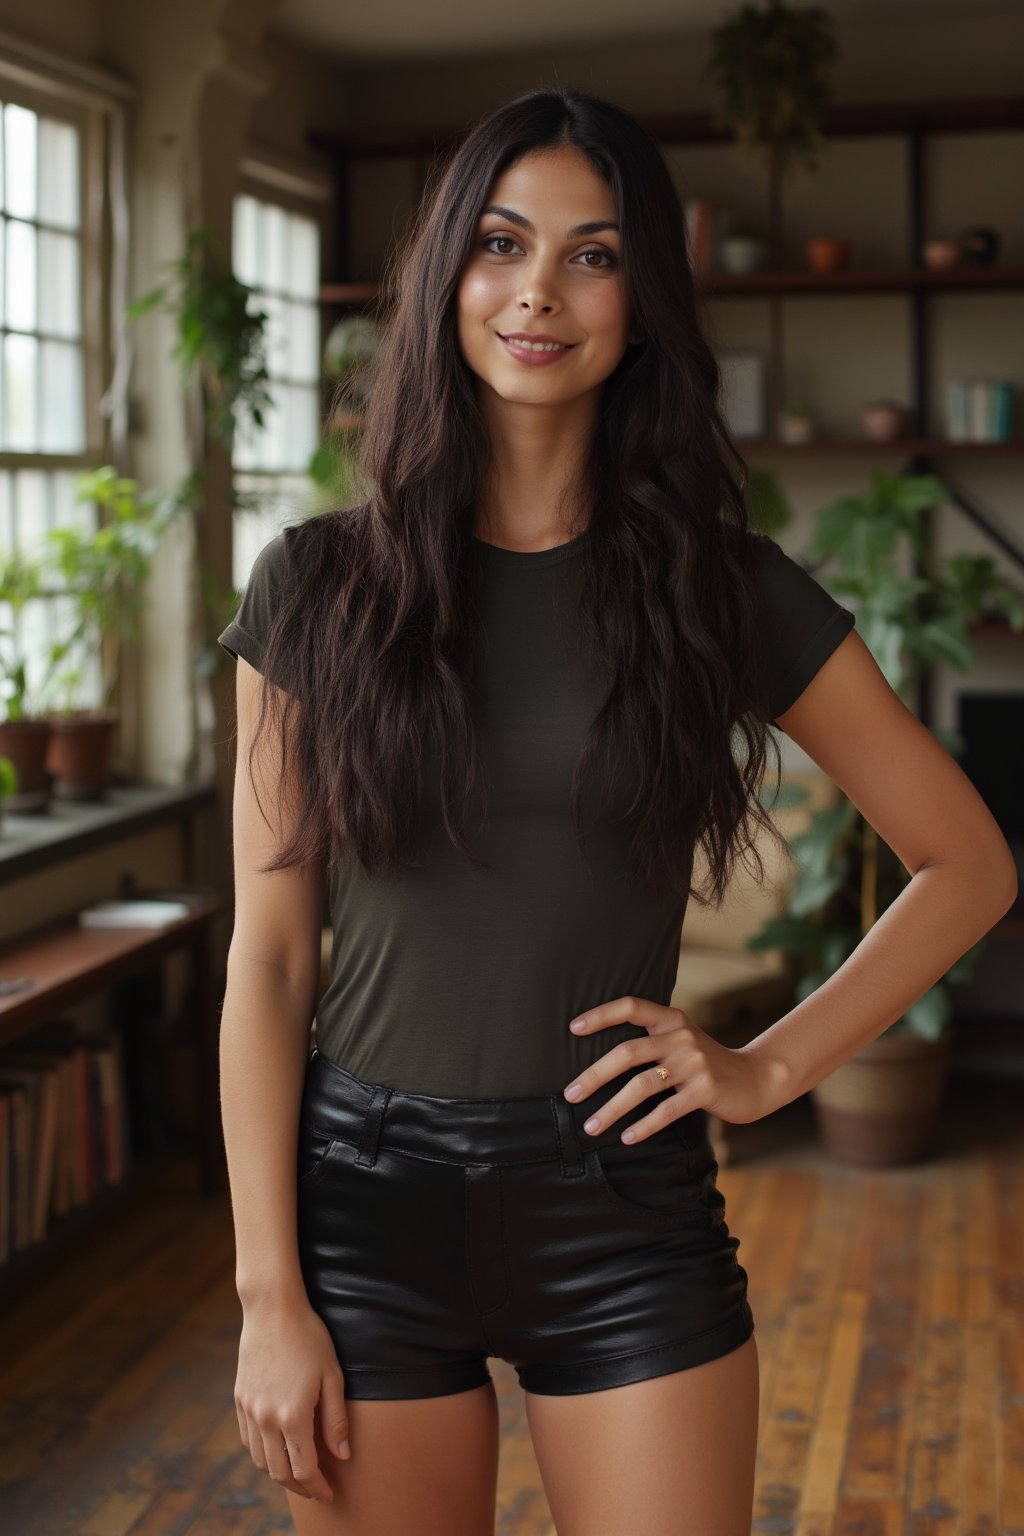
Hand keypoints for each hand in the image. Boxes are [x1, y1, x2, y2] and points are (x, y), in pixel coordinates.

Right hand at [235, 1296, 351, 1503]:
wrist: (272, 1310)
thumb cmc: (309, 1338)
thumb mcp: (332, 1376)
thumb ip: (336, 1420)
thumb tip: (343, 1455)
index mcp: (293, 1416)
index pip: (304, 1470)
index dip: (318, 1487)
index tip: (330, 1493)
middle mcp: (266, 1419)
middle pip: (280, 1472)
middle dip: (300, 1487)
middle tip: (317, 1489)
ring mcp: (249, 1410)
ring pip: (260, 1460)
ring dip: (279, 1473)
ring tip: (298, 1473)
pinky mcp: (239, 1399)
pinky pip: (248, 1440)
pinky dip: (262, 1454)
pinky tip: (277, 1450)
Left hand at [563, 995, 782, 1141]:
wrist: (756, 1078)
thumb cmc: (706, 1064)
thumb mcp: (681, 1042)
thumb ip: (652, 1042)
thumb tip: (601, 1061)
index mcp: (672, 1020)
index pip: (631, 1006)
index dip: (601, 1015)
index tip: (573, 1029)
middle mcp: (681, 1037)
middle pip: (627, 1052)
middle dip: (594, 1076)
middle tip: (570, 1095)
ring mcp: (695, 1063)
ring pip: (642, 1085)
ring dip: (612, 1108)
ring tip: (592, 1127)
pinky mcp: (706, 1090)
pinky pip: (667, 1110)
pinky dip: (644, 1125)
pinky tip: (627, 1137)